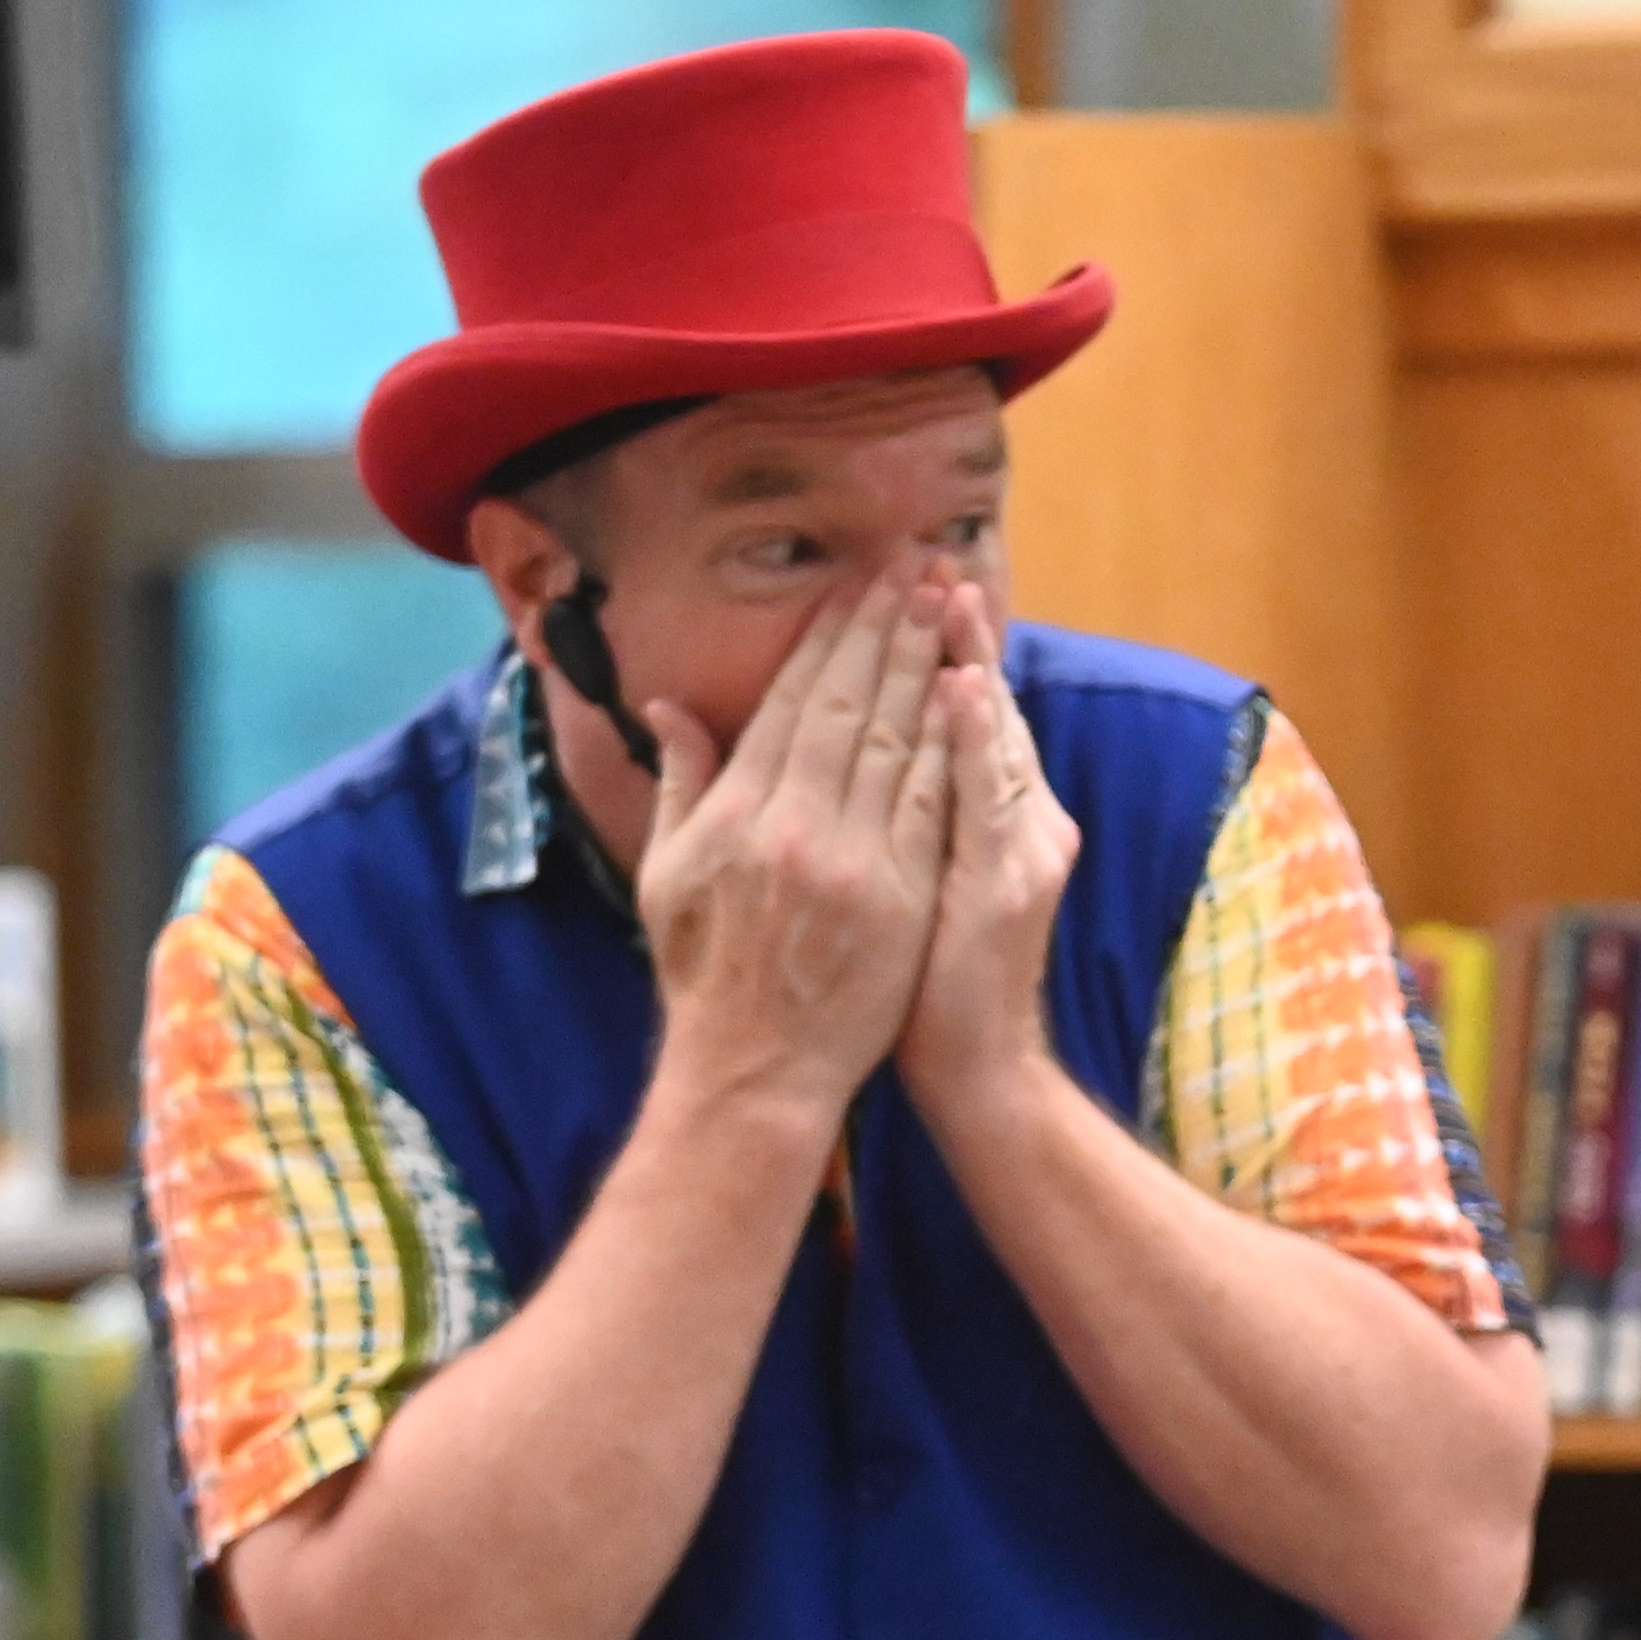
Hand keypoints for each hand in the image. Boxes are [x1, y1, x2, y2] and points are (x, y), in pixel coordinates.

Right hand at [634, 578, 958, 1124]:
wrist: (756, 1069)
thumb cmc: (706, 972)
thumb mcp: (669, 872)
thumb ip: (679, 782)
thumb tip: (670, 705)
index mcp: (739, 811)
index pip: (794, 702)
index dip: (828, 639)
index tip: (854, 589)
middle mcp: (796, 826)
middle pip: (854, 707)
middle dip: (887, 632)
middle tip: (915, 570)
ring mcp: (855, 862)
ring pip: (900, 744)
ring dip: (927, 669)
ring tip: (947, 610)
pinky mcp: (902, 898)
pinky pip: (933, 805)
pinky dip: (953, 746)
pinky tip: (971, 697)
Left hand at [897, 568, 1082, 1119]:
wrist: (974, 1065)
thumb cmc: (928, 980)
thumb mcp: (914, 881)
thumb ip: (900, 810)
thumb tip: (866, 751)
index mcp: (991, 816)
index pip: (958, 713)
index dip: (937, 648)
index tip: (907, 581)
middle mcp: (1020, 819)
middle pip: (982, 708)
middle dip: (955, 632)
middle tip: (930, 557)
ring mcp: (1021, 846)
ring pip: (992, 737)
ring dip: (971, 661)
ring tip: (948, 594)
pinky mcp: (1009, 880)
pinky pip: (988, 797)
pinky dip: (977, 738)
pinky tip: (961, 688)